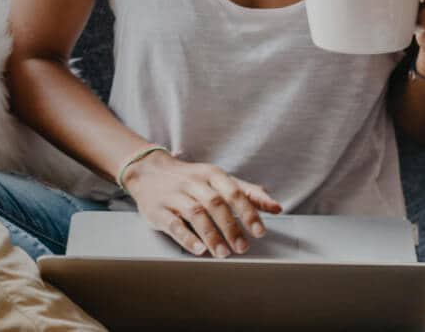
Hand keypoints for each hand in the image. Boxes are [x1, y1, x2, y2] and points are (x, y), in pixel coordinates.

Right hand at [120, 149, 282, 257]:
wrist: (149, 171)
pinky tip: (199, 249)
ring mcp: (176, 196)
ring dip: (212, 235)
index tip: (260, 231)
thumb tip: (276, 207)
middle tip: (243, 247)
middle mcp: (194, 183)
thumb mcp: (218, 179)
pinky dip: (187, 237)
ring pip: (196, 214)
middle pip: (216, 204)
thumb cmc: (191, 178)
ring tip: (224, 253)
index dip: (248, 211)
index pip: (233, 191)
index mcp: (211, 175)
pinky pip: (174, 223)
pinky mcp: (160, 210)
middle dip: (231, 226)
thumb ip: (247, 192)